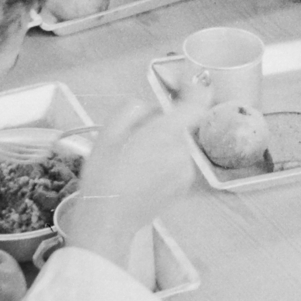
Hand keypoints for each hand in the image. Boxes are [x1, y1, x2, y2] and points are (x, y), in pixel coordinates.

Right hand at [70, 77, 211, 268]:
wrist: (108, 221)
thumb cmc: (104, 177)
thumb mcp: (107, 133)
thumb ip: (132, 110)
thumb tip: (149, 110)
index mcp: (164, 134)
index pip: (195, 104)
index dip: (196, 88)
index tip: (192, 78)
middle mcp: (181, 152)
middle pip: (177, 126)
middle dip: (158, 127)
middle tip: (130, 141)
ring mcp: (184, 172)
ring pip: (174, 146)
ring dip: (159, 147)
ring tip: (132, 163)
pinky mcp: (182, 187)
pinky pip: (175, 163)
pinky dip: (162, 164)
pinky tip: (140, 177)